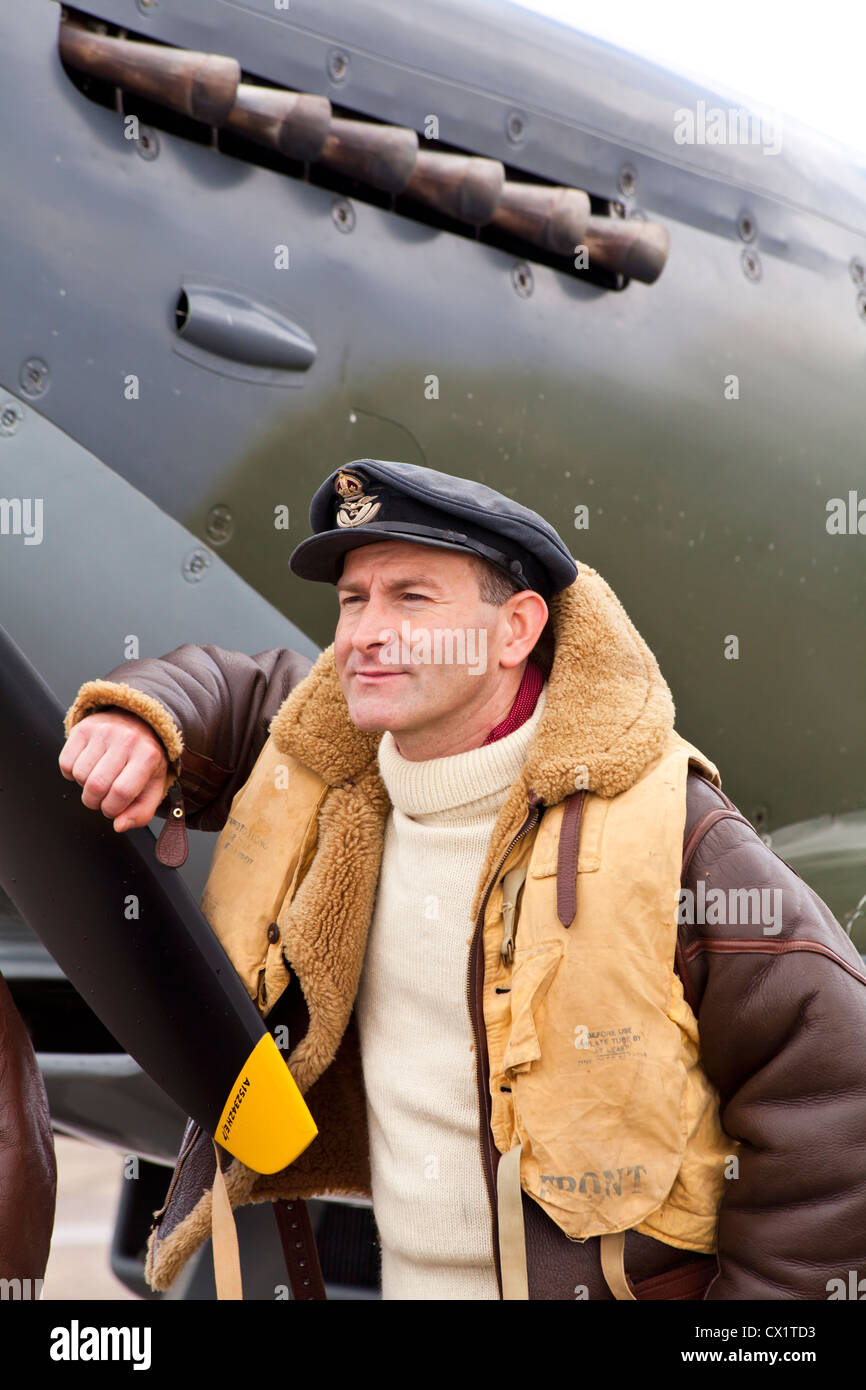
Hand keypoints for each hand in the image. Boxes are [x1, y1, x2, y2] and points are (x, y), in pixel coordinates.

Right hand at [58, 708, 170, 832]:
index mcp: (148, 756)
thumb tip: (119, 826)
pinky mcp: (83, 729)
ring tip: (98, 779)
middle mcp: (126, 740)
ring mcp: (103, 731)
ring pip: (79, 775)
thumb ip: (140, 813)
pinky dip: (71, 773)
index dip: (112, 808)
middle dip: (95, 802)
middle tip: (102, 798)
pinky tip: (87, 768)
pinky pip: (65, 763)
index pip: (121, 792)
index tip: (113, 808)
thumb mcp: (152, 787)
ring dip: (84, 787)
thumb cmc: (145, 761)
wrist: (138, 724)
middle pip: (97, 785)